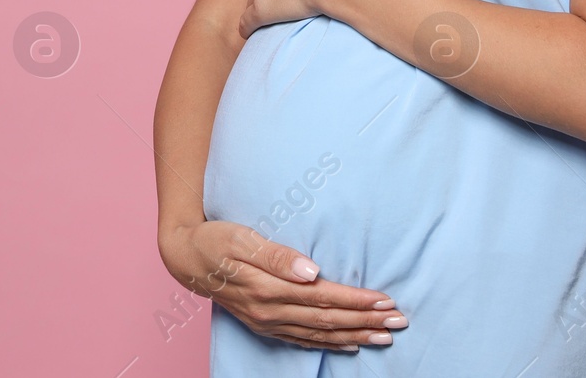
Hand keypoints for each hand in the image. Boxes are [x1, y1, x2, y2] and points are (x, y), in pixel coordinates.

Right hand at [159, 219, 405, 351]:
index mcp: (268, 289)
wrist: (186, 258)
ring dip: (355, 336)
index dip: (357, 301)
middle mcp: (270, 312)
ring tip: (385, 336)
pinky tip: (349, 346)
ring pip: (319, 335)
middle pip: (327, 321)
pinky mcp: (264, 325)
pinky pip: (303, 341)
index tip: (386, 300)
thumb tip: (312, 270)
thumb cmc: (216, 240)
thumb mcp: (243, 238)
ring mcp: (267, 322)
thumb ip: (278, 256)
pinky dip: (329, 345)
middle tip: (399, 322)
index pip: (323, 298)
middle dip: (366, 322)